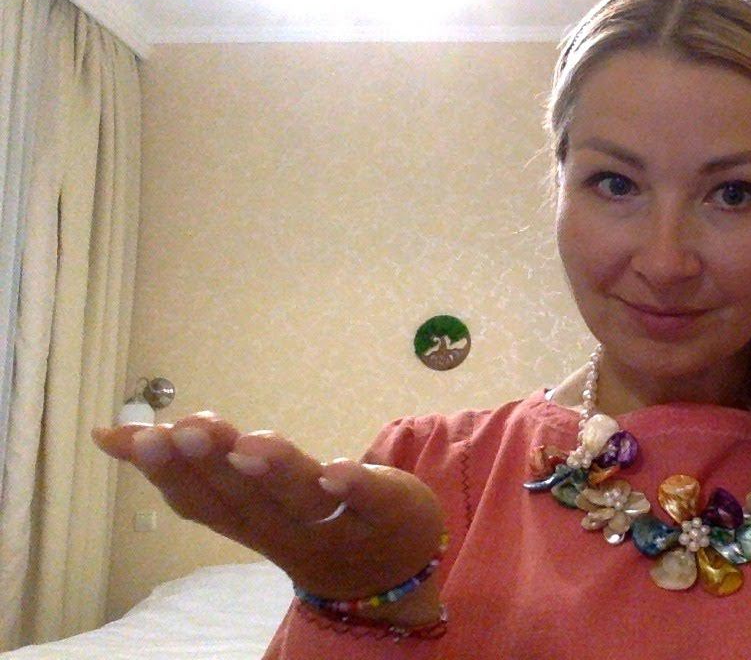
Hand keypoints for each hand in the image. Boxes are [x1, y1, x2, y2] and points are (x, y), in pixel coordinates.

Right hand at [92, 412, 445, 623]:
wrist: (398, 563)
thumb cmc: (309, 516)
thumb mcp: (248, 498)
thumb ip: (191, 468)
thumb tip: (107, 435)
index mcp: (250, 523)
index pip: (203, 503)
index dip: (168, 474)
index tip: (132, 438)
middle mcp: (288, 529)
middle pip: (246, 499)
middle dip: (213, 465)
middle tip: (181, 431)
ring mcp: (340, 522)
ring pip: (302, 498)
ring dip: (274, 471)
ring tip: (248, 444)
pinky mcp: (389, 509)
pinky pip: (370, 500)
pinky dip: (353, 485)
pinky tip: (337, 470)